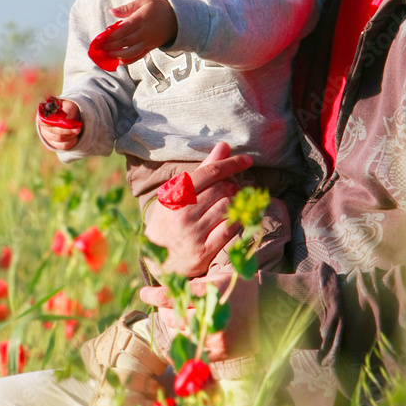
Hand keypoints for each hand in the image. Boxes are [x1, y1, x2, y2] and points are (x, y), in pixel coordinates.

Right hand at [38, 99, 81, 150]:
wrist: (71, 116)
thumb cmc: (67, 110)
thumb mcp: (68, 106)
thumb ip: (67, 111)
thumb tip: (66, 120)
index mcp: (42, 117)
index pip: (43, 121)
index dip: (54, 122)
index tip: (66, 121)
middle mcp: (43, 128)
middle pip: (54, 131)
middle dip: (68, 130)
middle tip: (78, 128)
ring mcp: (48, 137)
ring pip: (59, 139)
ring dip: (71, 135)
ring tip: (78, 130)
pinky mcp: (55, 144)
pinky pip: (63, 146)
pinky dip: (71, 141)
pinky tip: (76, 137)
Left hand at [98, 0, 177, 64]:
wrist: (177, 18)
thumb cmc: (157, 7)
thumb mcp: (143, 1)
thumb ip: (126, 8)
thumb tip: (111, 12)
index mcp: (142, 19)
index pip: (124, 29)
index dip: (112, 35)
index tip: (101, 37)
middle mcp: (145, 32)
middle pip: (126, 41)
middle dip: (111, 46)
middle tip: (99, 47)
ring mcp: (148, 41)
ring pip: (132, 51)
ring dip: (118, 55)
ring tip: (106, 54)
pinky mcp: (151, 48)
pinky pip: (139, 56)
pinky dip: (129, 61)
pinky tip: (119, 62)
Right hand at [140, 142, 252, 279]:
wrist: (159, 259)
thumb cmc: (170, 220)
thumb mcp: (178, 193)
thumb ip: (203, 170)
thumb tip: (224, 146)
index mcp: (174, 195)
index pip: (209, 173)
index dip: (231, 164)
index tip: (247, 160)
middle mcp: (182, 214)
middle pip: (221, 189)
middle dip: (232, 186)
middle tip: (232, 189)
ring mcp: (193, 234)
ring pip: (227, 207)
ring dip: (234, 203)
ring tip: (230, 204)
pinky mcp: (204, 252)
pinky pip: (230, 228)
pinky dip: (236, 220)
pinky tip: (234, 218)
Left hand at [150, 273, 259, 361]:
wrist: (271, 305)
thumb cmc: (239, 288)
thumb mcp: (217, 278)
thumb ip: (193, 286)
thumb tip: (163, 292)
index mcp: (212, 291)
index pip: (174, 296)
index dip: (155, 295)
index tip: (143, 292)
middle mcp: (214, 313)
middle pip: (175, 317)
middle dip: (165, 311)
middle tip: (165, 306)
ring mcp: (218, 335)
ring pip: (183, 334)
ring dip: (176, 326)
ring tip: (180, 318)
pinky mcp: (224, 351)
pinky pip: (196, 351)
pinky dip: (187, 345)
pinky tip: (184, 338)